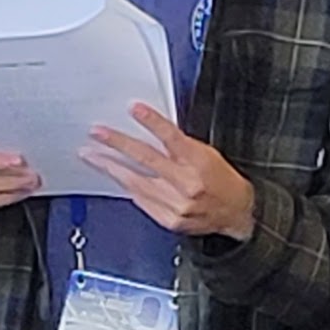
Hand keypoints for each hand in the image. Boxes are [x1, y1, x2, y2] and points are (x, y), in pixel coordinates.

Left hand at [79, 107, 255, 241]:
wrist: (237, 213)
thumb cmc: (223, 182)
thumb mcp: (207, 155)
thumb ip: (180, 147)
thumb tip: (153, 133)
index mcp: (198, 162)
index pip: (171, 137)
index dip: (151, 122)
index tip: (134, 109)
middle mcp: (186, 183)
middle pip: (146, 158)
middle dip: (117, 144)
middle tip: (97, 133)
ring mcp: (176, 204)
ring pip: (136, 182)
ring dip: (111, 167)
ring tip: (92, 156)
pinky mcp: (169, 219)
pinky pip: (141, 201)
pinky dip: (128, 187)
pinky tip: (116, 178)